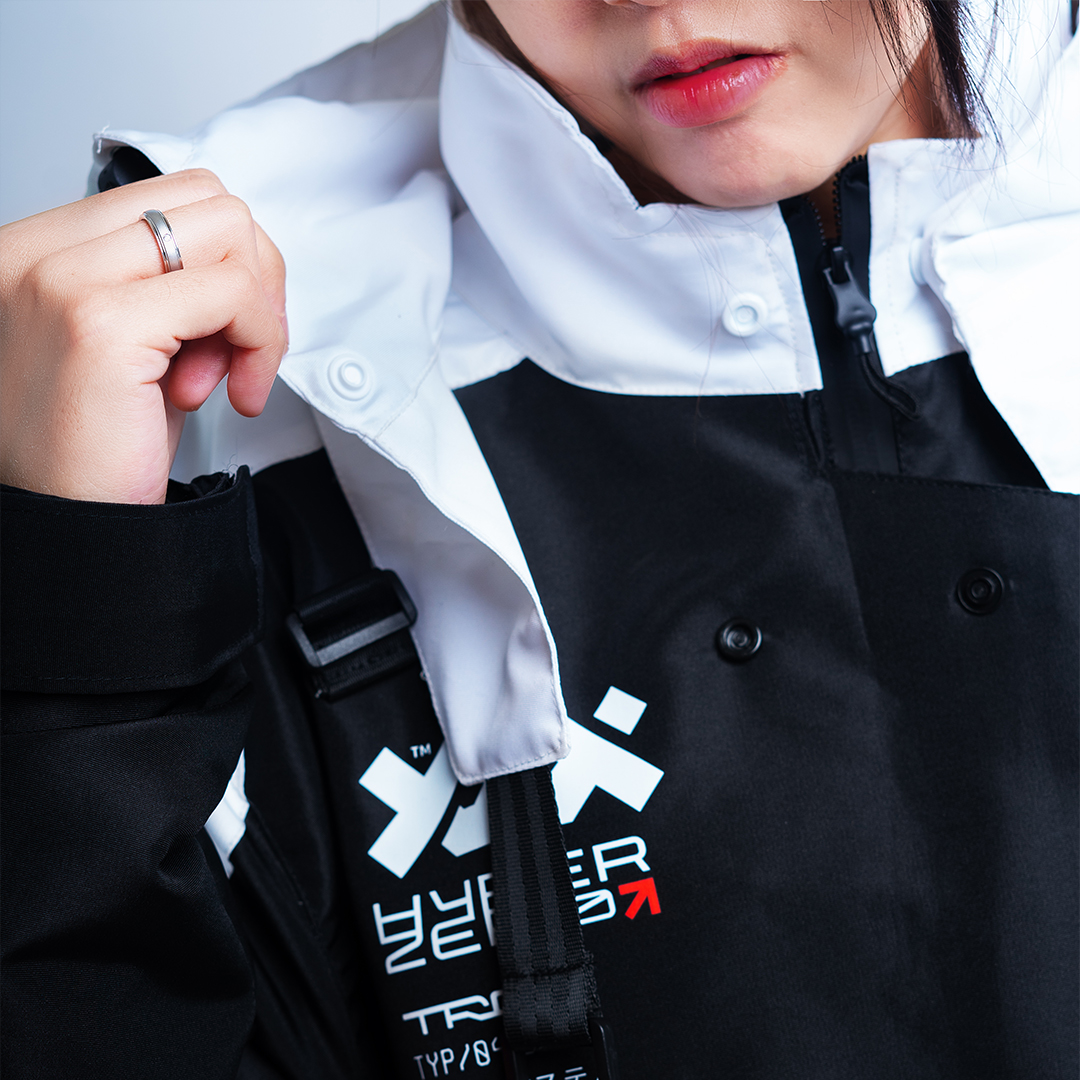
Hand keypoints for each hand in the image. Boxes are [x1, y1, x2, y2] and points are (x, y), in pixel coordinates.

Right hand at [0, 169, 286, 503]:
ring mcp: (63, 281)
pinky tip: (232, 396)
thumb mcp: (141, 349)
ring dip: (258, 310)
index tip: (228, 332)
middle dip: (254, 275)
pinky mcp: (101, 324)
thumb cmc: (102, 453)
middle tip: (240, 351)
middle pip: (208, 197)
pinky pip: (233, 293)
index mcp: (41, 250)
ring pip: (228, 227)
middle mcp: (39, 253)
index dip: (228, 261)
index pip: (172, 196)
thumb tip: (248, 261)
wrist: (74, 534)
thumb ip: (175, 289)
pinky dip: (260, 342)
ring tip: (225, 378)